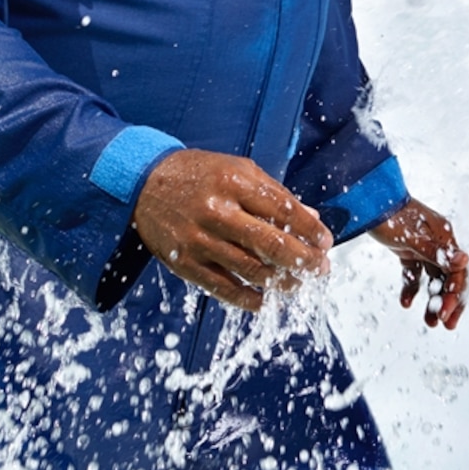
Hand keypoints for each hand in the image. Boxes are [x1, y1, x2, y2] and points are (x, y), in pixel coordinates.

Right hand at [131, 148, 331, 310]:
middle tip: (320, 269)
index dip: (311, 231)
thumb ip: (274, 194)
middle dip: (304, 261)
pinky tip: (264, 299)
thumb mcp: (237, 170)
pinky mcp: (185, 263)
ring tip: (297, 284)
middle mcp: (217, 212)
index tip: (325, 242)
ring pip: (252, 271)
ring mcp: (200, 240)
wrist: (143, 183)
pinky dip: (248, 299)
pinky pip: (223, 289)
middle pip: (272, 245)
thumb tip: (311, 219)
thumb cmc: (197, 175)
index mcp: (234, 183)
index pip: (284, 211)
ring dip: (282, 282)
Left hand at [370, 199, 468, 329]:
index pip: (457, 271)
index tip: (446, 313)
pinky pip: (415, 274)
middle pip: (450, 277)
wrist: (366, 202)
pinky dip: (412, 288)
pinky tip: (405, 303)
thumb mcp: (412, 238)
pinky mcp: (408, 250)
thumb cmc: (390, 215)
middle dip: (448, 302)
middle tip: (446, 325)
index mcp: (444, 237)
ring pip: (433, 279)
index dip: (454, 294)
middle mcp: (438, 243)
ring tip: (429, 322)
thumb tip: (465, 260)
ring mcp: (423, 247)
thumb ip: (437, 252)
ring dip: (432, 300)